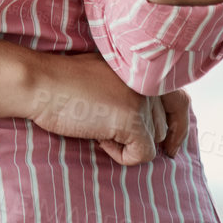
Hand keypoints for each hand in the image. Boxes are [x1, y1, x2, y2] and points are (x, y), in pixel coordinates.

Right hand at [23, 51, 188, 165]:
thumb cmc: (65, 83)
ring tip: (97, 126)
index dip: (178, 125)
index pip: (180, 99)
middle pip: (164, 124)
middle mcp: (148, 80)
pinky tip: (98, 137)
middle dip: (143, 137)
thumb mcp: (108, 78)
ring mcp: (142, 98)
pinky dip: (121, 155)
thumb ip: (133, 89)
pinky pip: (142, 154)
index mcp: (144, 67)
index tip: (170, 146)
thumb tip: (156, 123)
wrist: (42, 84)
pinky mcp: (132, 118)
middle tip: (112, 133)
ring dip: (127, 143)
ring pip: (154, 140)